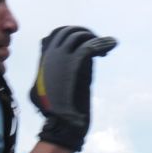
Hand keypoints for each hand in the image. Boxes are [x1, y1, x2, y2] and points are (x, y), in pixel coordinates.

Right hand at [30, 26, 117, 152]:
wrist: (62, 120)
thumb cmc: (53, 111)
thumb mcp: (38, 91)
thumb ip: (43, 77)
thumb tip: (46, 74)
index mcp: (44, 60)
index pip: (55, 35)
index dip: (69, 36)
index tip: (83, 44)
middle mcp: (51, 55)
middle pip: (68, 32)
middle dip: (84, 33)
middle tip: (97, 43)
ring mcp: (61, 56)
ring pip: (80, 35)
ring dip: (95, 38)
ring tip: (108, 45)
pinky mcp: (74, 62)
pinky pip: (89, 46)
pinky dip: (103, 43)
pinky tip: (112, 44)